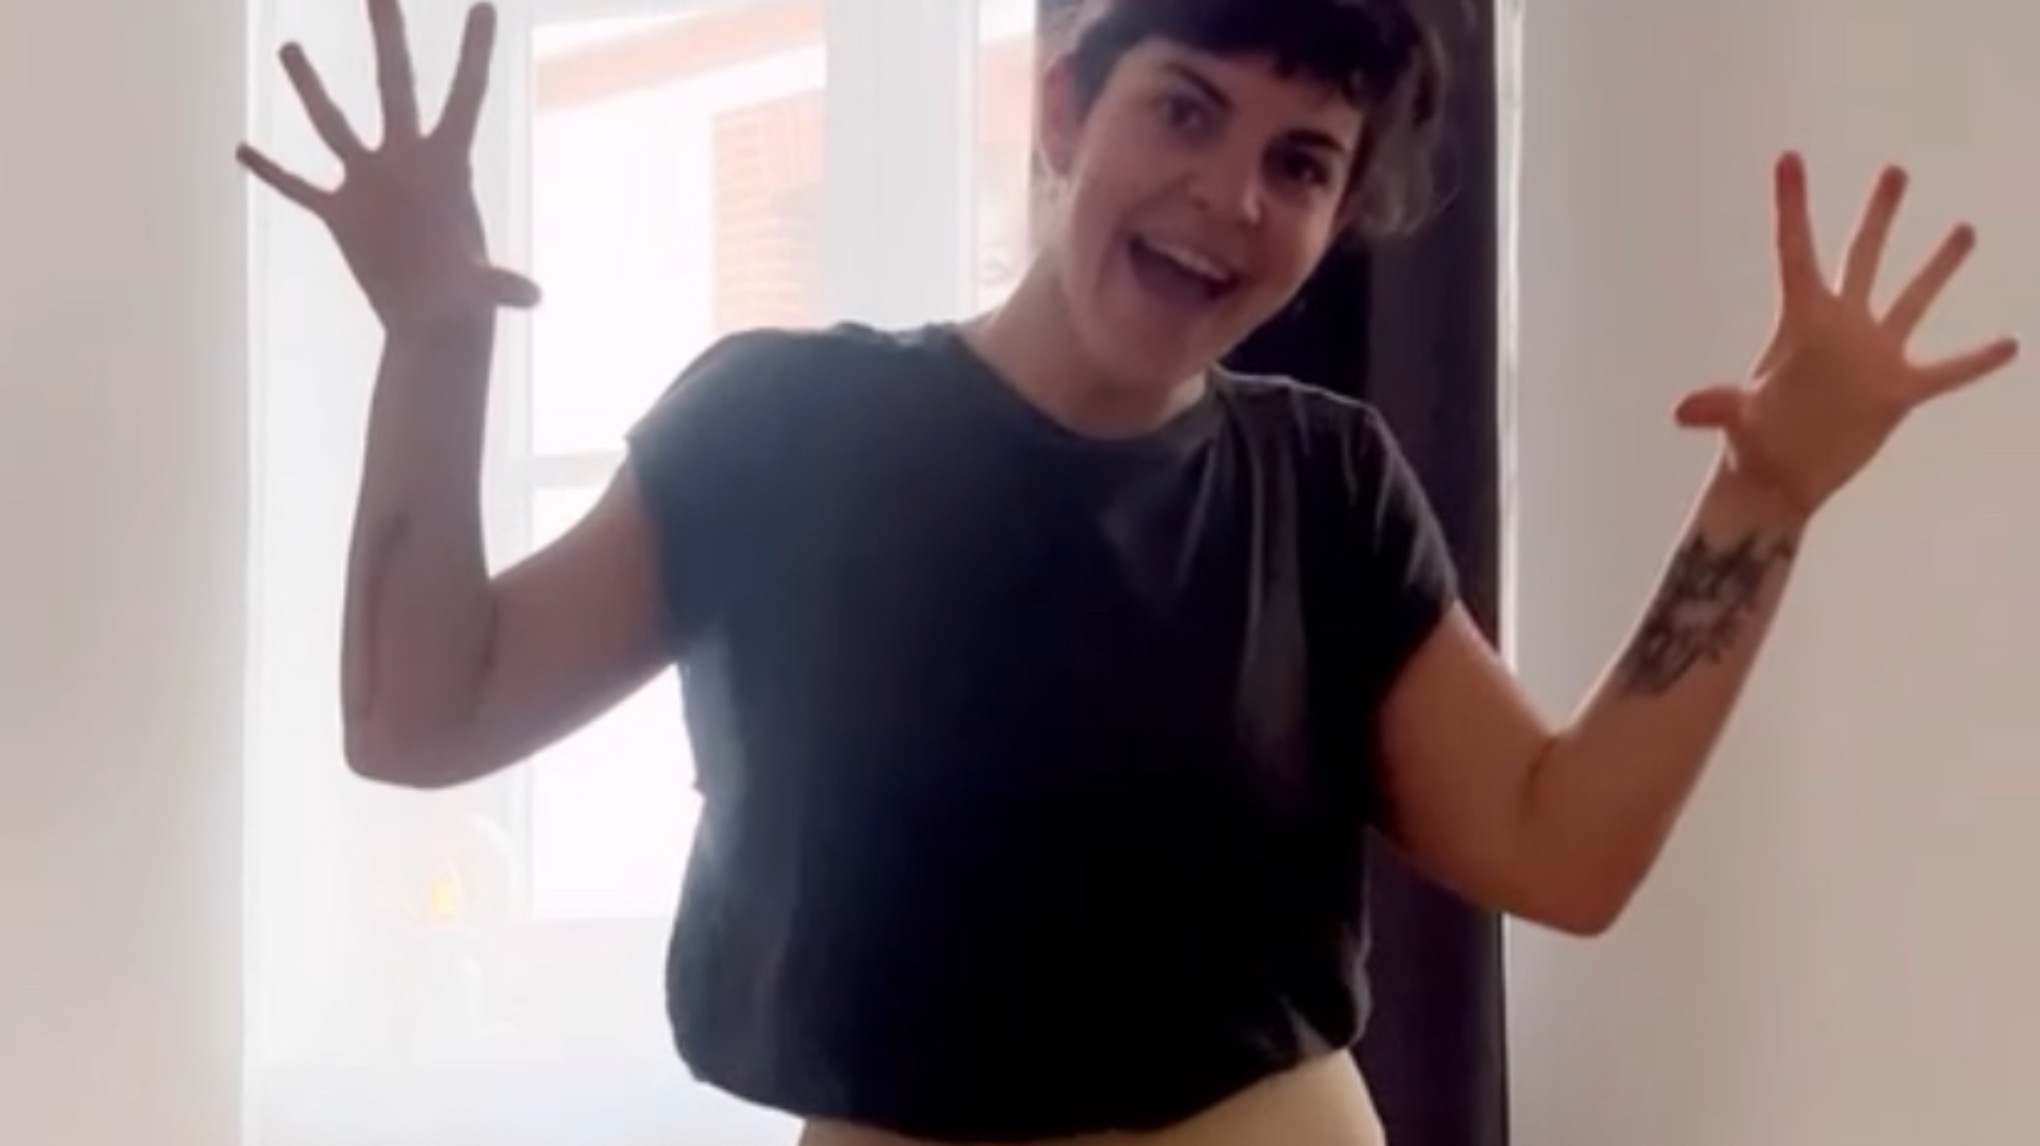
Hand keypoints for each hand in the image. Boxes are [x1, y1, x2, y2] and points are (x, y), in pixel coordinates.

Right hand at [237, 0, 537, 333]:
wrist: (432, 324)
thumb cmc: (463, 302)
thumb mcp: (478, 289)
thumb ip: (498, 284)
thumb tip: (532, 297)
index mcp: (445, 166)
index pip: (465, 96)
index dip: (475, 53)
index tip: (486, 5)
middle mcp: (405, 161)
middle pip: (393, 84)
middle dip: (387, 36)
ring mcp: (369, 184)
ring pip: (332, 123)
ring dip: (309, 88)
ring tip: (288, 46)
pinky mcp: (341, 215)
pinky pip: (298, 187)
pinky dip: (271, 172)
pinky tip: (243, 149)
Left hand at [1673, 153, 2018, 518]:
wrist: (1783, 481)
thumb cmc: (1754, 446)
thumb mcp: (1739, 423)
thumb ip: (1720, 408)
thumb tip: (1682, 411)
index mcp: (1801, 321)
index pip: (1795, 250)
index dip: (1791, 204)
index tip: (1788, 157)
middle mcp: (1842, 327)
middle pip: (1862, 258)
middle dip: (1879, 216)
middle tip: (1894, 170)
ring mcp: (1874, 356)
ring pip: (1912, 300)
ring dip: (1939, 267)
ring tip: (1963, 230)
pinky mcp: (1898, 392)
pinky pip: (1947, 372)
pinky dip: (1976, 361)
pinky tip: (2008, 343)